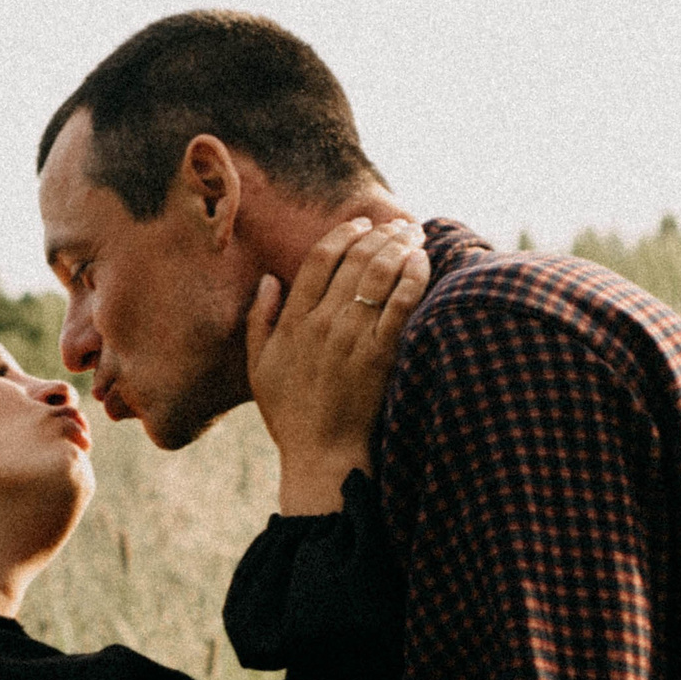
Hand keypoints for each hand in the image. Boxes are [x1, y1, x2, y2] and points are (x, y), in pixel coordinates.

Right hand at [246, 217, 429, 514]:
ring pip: (379, 274)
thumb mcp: (258, 368)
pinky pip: (400, 304)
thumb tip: (268, 278)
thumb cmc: (290, 416)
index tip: (361, 223)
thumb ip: (259, 319)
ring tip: (415, 234)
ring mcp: (352, 339)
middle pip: (355, 259)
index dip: (342, 234)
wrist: (321, 456)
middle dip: (380, 233)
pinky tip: (423, 261)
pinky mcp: (380, 356)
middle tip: (399, 224)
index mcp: (292, 322)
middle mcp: (322, 324)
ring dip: (400, 246)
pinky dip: (413, 276)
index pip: (318, 259)